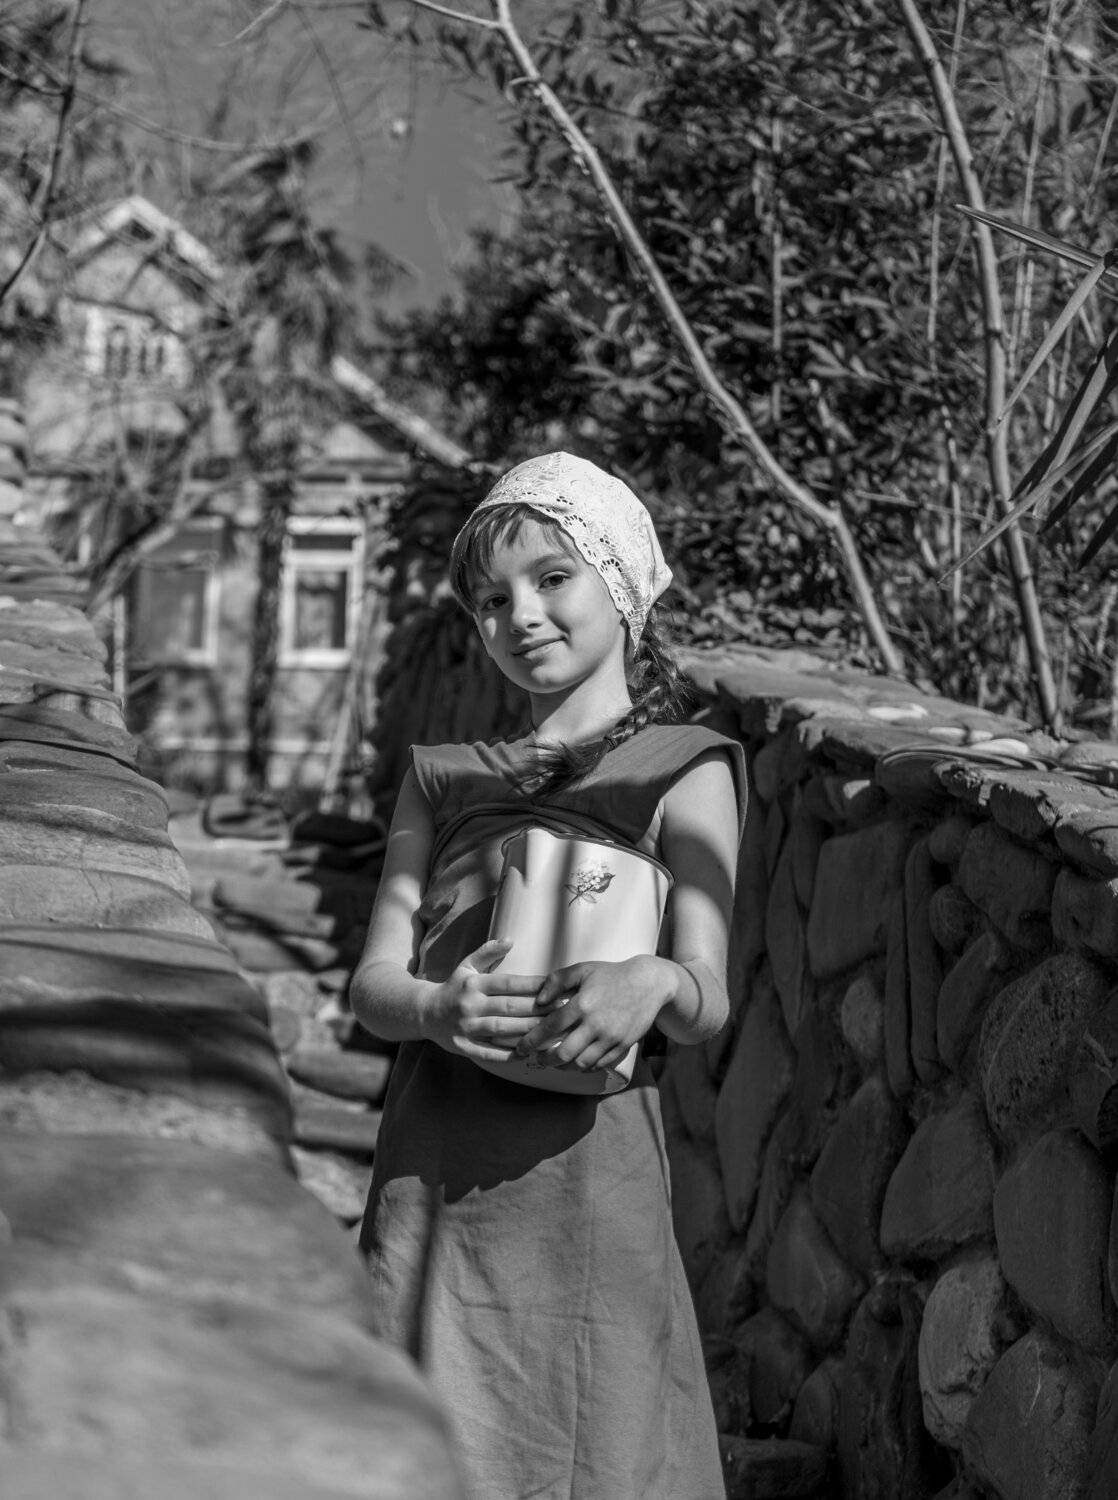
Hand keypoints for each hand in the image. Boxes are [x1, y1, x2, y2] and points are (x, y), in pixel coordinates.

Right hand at [424, 939, 545, 1062]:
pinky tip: (525, 1053)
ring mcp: (466, 1027)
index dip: (533, 985)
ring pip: (501, 1030)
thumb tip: (510, 940)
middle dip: (538, 1009)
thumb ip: (487, 952)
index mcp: (474, 983)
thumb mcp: (466, 965)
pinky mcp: (462, 1046)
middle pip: (509, 1007)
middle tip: (563, 1009)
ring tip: (551, 1030)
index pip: (509, 983)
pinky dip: (506, 1055)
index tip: (555, 987)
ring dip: (527, 1031)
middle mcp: (470, 1004)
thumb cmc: (453, 987)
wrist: (423, 1012)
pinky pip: (487, 1052)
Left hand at [514, 956, 675, 1073]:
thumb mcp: (583, 969)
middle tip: (538, 1059)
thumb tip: (538, 1001)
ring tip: (556, 1062)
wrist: (649, 984)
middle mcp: (596, 1024)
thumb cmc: (612, 975)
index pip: (550, 1028)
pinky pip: (599, 1064)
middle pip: (564, 1054)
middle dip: (546, 1060)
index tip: (521, 1048)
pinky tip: (577, 1061)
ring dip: (564, 1067)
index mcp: (582, 1004)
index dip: (532, 1041)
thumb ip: (557, 981)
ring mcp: (611, 1037)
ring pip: (581, 1063)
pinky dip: (585, 1067)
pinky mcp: (622, 1046)